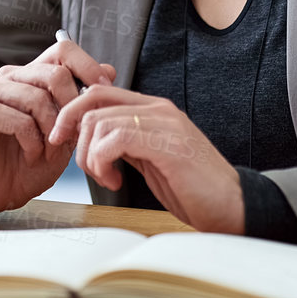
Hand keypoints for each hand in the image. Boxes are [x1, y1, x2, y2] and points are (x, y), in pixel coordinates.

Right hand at [0, 38, 116, 216]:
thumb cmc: (28, 163)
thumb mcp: (66, 132)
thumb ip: (82, 101)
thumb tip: (108, 69)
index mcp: (30, 75)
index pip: (62, 51)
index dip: (87, 67)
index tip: (103, 91)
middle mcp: (8, 77)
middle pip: (55, 74)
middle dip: (71, 110)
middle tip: (70, 137)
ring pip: (38, 99)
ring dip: (51, 133)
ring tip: (48, 152)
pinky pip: (19, 120)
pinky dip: (32, 143)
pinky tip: (31, 155)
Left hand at [48, 87, 243, 233]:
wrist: (233, 206)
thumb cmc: (192, 188)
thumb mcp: (150, 159)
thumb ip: (126, 142)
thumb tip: (92, 136)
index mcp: (154, 109)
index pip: (99, 91)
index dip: (72, 113)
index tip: (63, 139)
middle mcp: (158, 109)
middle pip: (92, 101)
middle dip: (74, 134)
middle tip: (83, 165)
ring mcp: (165, 123)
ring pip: (99, 122)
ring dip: (90, 157)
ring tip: (107, 178)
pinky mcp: (167, 144)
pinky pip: (116, 140)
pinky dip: (103, 162)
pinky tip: (115, 181)